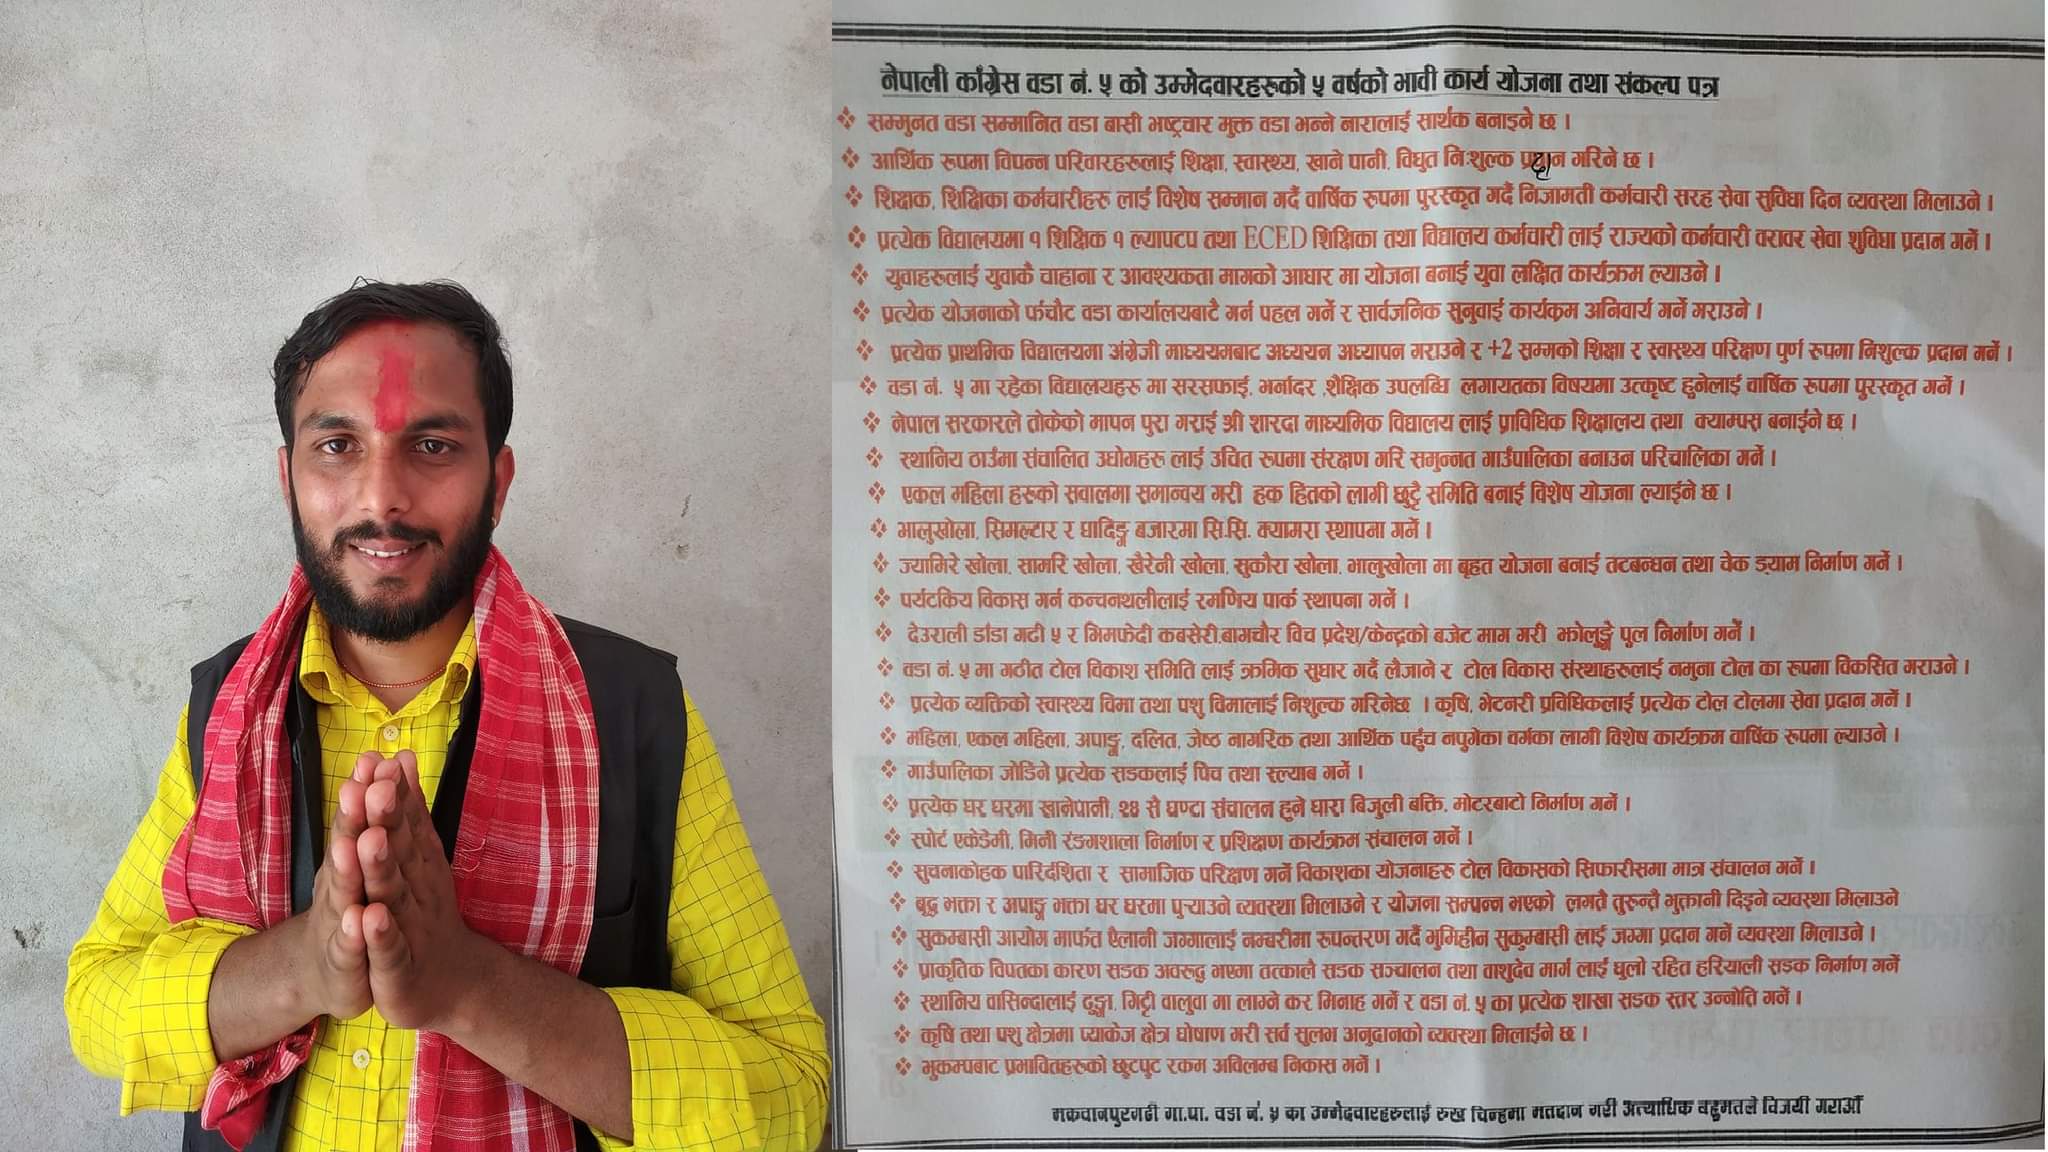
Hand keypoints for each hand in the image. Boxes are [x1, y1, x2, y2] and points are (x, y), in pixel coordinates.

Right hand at [292, 750, 379, 1022]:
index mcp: (351, 862)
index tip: (373, 758)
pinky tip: (359, 918)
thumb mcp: (363, 861)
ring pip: (347, 895)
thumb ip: (375, 812)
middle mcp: (341, 888)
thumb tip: (387, 756)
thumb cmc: (352, 908)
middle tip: (360, 787)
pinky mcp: (346, 965)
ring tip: (355, 843)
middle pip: (349, 849)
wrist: (328, 978)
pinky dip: (356, 933)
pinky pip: (352, 948)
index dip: (366, 793)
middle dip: (355, 819)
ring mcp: (340, 926)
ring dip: (351, 868)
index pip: (360, 821)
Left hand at [356, 750, 488, 1032]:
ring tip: (368, 841)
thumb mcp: (418, 857)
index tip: (381, 759)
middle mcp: (416, 888)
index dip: (392, 793)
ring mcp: (409, 926)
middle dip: (386, 819)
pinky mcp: (397, 966)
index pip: (404, 822)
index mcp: (417, 862)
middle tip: (375, 786)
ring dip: (381, 867)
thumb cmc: (425, 913)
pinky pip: (388, 948)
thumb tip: (402, 755)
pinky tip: (368, 916)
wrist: (451, 982)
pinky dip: (379, 933)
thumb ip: (410, 809)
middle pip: (398, 850)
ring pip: (391, 893)